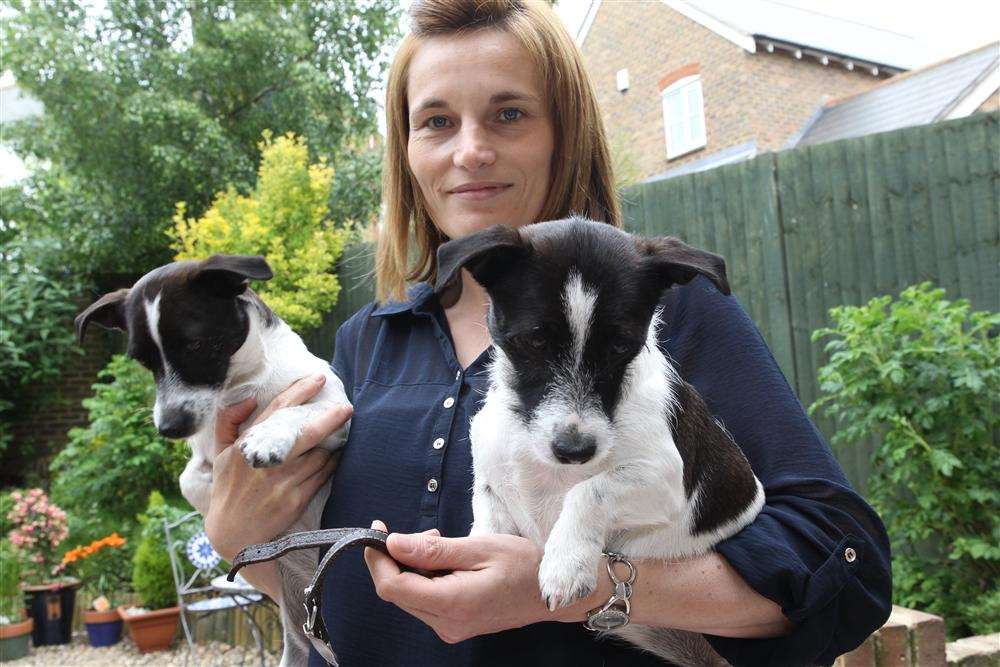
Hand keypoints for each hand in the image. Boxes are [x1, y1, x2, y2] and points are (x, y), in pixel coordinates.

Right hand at [204, 374, 352, 560]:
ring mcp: (282, 482)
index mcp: (247, 446)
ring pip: (318, 454)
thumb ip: (228, 422)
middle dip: (330, 417)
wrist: (233, 533)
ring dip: (332, 444)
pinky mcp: (295, 500)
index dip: (300, 391)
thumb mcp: (219, 454)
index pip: (278, 410)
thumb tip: (250, 398)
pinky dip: (331, 464)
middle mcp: (266, 462)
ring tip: (340, 434)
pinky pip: (322, 475)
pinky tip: (334, 457)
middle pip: (306, 432)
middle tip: (347, 407)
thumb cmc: (228, 489)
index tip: (318, 378)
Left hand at [363, 520, 599, 643]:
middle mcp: (446, 623)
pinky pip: (425, 600)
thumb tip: (393, 543)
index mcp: (452, 604)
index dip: (378, 557)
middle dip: (398, 558)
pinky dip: (426, 577)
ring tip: (443, 543)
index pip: (393, 586)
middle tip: (427, 534)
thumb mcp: (480, 548)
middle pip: (397, 592)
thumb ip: (433, 550)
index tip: (378, 529)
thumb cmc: (524, 565)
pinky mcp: (454, 624)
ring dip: (414, 566)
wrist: (554, 592)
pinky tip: (447, 561)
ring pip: (409, 595)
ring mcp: (450, 628)